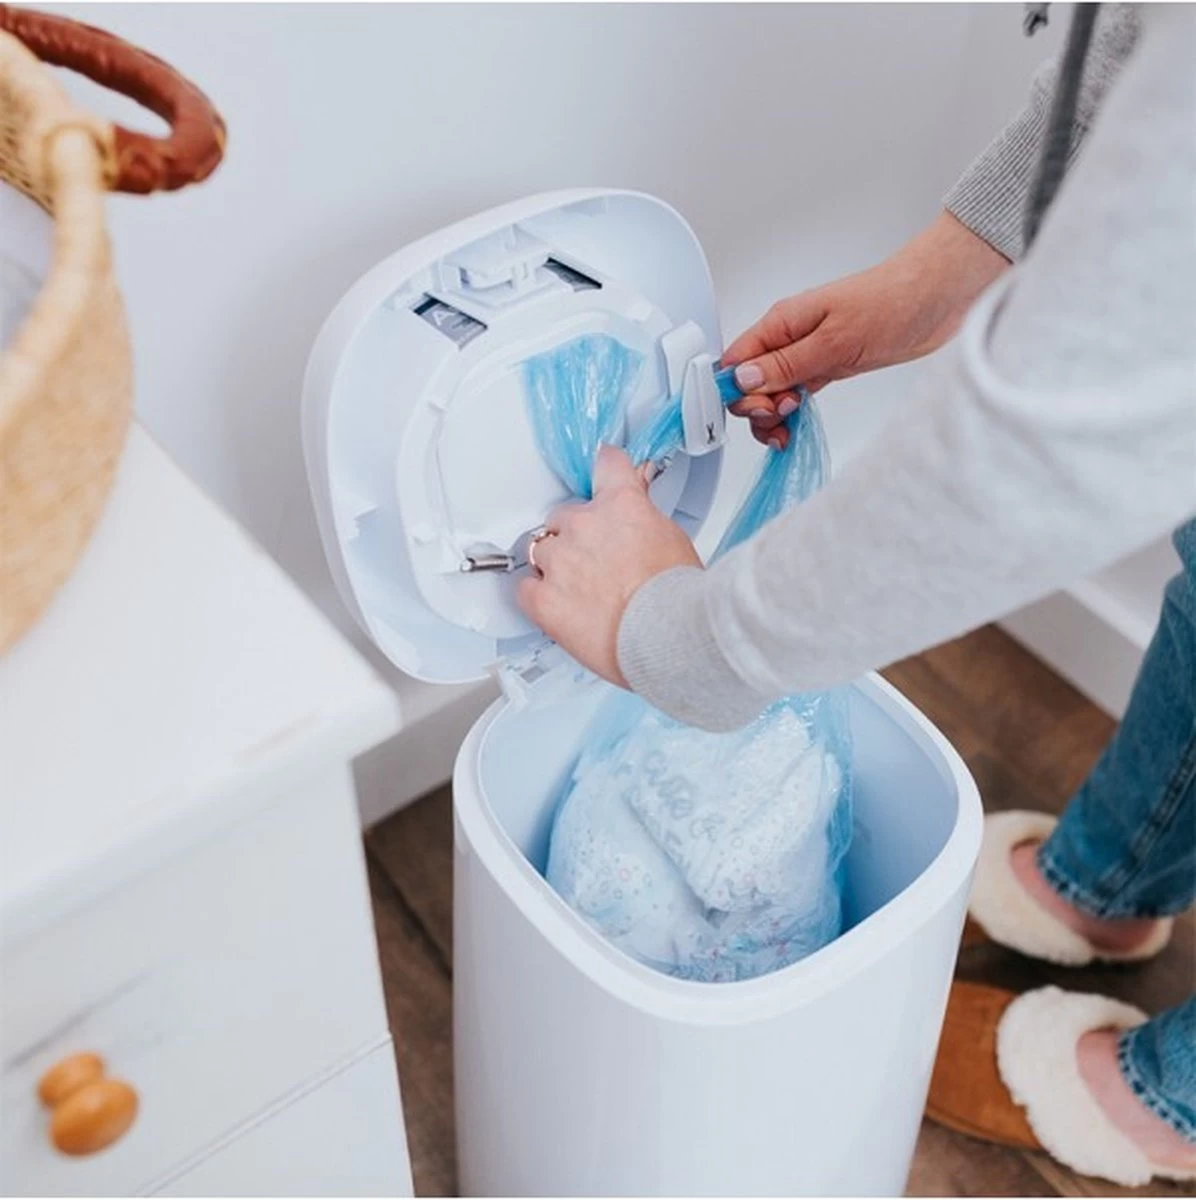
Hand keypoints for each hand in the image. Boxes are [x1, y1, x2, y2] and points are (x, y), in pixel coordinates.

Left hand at [517, 446, 701, 684]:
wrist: (667, 635)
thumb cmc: (676, 595)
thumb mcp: (673, 539)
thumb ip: (647, 517)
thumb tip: (642, 512)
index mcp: (620, 504)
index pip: (606, 464)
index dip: (606, 471)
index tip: (602, 475)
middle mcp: (583, 525)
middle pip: (563, 515)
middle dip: (577, 535)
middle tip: (597, 561)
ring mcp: (559, 561)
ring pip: (540, 550)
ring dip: (555, 564)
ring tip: (579, 589)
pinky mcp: (543, 598)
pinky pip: (524, 588)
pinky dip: (536, 595)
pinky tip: (555, 605)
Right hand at [722, 211, 1008, 447]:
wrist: (938, 297)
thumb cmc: (892, 303)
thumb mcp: (835, 339)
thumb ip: (787, 363)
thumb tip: (743, 379)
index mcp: (782, 323)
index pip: (735, 361)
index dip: (737, 391)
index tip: (762, 408)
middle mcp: (789, 338)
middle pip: (749, 383)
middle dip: (757, 408)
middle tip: (784, 416)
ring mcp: (807, 354)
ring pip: (770, 393)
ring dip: (772, 418)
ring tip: (789, 431)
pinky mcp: (827, 367)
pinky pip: (794, 395)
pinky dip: (790, 415)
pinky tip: (795, 428)